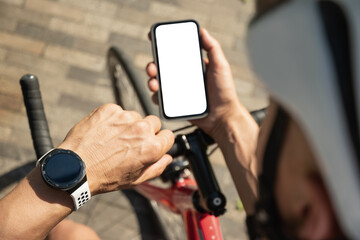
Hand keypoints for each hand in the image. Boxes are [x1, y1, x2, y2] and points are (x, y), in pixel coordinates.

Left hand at [58, 104, 173, 194]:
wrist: (75, 167)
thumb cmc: (105, 177)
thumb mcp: (136, 180)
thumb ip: (157, 167)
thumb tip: (167, 157)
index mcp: (152, 147)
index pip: (168, 135)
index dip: (159, 141)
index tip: (150, 145)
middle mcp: (141, 129)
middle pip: (153, 122)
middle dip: (146, 131)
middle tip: (130, 142)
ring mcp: (125, 117)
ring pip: (135, 116)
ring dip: (128, 125)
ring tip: (112, 139)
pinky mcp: (109, 109)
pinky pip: (118, 111)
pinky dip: (113, 119)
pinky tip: (103, 132)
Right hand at [147, 28, 250, 137]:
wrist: (223, 116)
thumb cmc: (224, 92)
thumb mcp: (220, 66)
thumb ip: (213, 48)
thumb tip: (203, 31)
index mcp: (192, 66)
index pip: (174, 53)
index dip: (162, 46)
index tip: (154, 39)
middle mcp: (183, 77)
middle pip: (162, 68)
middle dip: (152, 65)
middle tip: (152, 67)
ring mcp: (178, 90)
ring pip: (158, 82)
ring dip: (151, 80)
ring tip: (154, 83)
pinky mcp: (175, 104)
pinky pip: (161, 99)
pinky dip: (155, 96)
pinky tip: (157, 94)